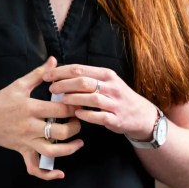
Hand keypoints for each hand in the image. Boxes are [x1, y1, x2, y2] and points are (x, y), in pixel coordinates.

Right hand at [0, 57, 82, 179]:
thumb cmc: (0, 101)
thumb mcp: (18, 85)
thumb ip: (39, 74)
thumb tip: (54, 61)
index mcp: (30, 108)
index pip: (60, 110)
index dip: (75, 107)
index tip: (80, 103)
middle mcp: (29, 127)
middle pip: (61, 132)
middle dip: (75, 126)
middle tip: (79, 120)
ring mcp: (26, 141)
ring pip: (53, 151)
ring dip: (70, 149)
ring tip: (78, 141)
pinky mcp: (23, 151)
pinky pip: (35, 168)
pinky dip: (48, 174)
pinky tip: (60, 173)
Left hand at [45, 64, 160, 141]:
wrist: (142, 115)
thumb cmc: (117, 97)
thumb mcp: (106, 82)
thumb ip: (86, 77)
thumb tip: (59, 73)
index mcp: (106, 75)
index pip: (79, 69)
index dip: (60, 72)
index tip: (46, 75)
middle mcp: (111, 87)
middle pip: (83, 81)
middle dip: (64, 84)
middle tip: (51, 88)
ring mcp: (115, 103)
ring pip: (91, 98)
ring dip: (73, 98)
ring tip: (61, 100)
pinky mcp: (117, 118)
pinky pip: (100, 116)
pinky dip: (87, 114)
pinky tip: (77, 114)